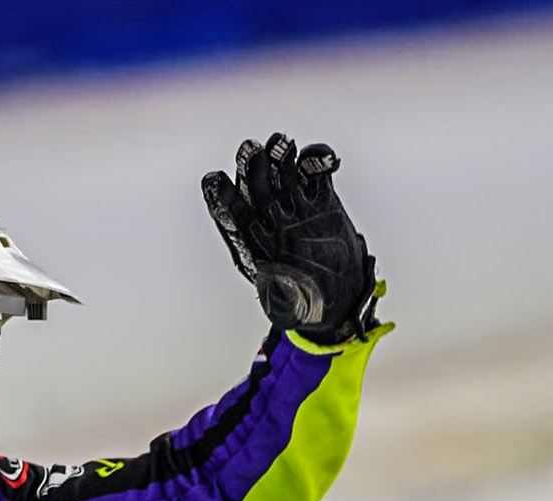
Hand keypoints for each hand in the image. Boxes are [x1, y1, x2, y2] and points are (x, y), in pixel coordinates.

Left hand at [202, 133, 376, 343]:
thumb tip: (274, 286)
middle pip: (255, 185)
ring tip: (283, 143)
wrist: (338, 295)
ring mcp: (294, 205)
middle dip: (251, 167)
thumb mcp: (288, 306)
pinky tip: (325, 161)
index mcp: (251, 241)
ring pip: (282, 171)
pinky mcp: (320, 198)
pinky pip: (315, 172)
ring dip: (280, 154)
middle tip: (250, 150)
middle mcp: (269, 218)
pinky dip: (317, 160)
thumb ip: (279, 293)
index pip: (230, 214)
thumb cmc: (304, 303)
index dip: (221, 197)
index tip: (213, 180)